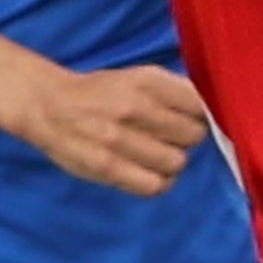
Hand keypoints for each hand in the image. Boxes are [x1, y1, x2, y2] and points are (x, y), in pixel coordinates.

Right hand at [5, 60, 211, 193]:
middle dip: (188, 138)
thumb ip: (175, 91)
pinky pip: (155, 185)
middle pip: (194, 135)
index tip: (194, 119)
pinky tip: (153, 173)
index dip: (203, 115)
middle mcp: (135, 107)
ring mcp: (120, 139)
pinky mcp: (107, 168)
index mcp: (146, 80)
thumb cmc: (101, 92)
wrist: (48, 105)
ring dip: (174, 161)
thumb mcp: (139, 77)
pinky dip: (160, 182)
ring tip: (159, 154)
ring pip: (177, 162)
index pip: (200, 105)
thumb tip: (214, 110)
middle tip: (172, 137)